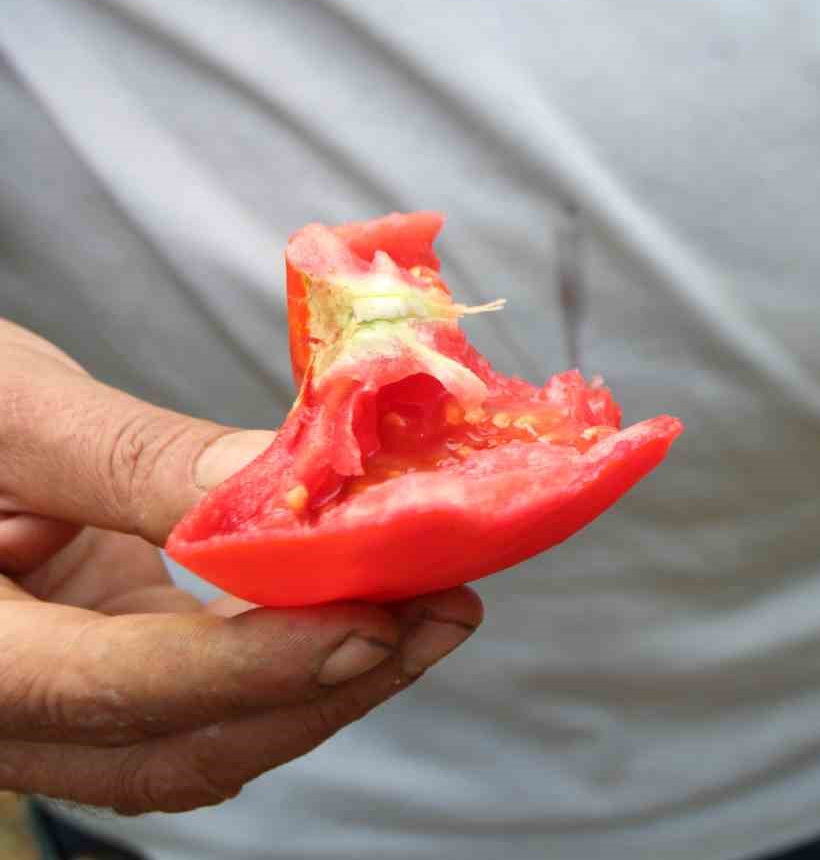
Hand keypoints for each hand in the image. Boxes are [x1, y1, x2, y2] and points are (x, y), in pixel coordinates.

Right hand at [0, 321, 481, 812]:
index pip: (109, 689)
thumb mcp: (11, 408)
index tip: (372, 620)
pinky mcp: (99, 674)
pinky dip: (293, 661)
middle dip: (324, 686)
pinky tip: (373, 606)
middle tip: (441, 610)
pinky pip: (203, 702)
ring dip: (330, 684)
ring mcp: (53, 707)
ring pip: (200, 742)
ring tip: (437, 610)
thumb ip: (134, 460)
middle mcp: (1, 713)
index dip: (252, 664)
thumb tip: (282, 485)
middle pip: (175, 746)